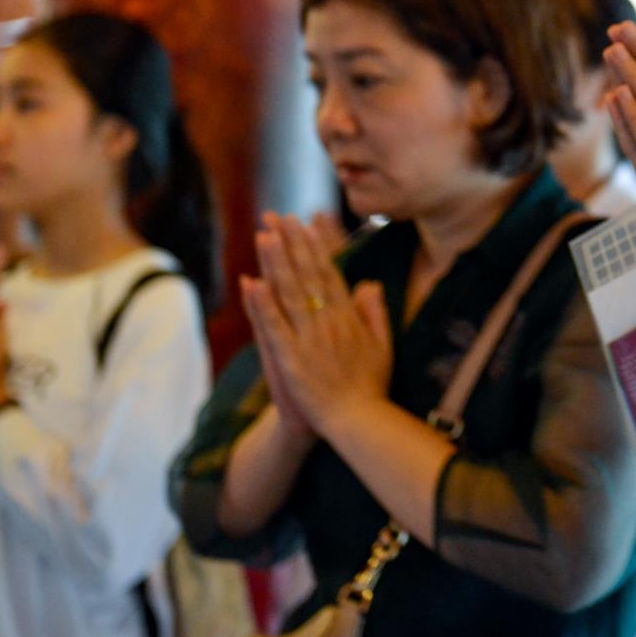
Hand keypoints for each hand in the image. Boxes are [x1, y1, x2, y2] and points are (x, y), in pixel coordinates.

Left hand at [241, 213, 390, 444]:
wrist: (359, 420)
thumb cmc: (371, 386)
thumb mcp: (384, 344)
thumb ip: (375, 312)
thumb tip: (369, 283)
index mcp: (349, 316)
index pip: (329, 272)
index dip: (316, 245)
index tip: (305, 223)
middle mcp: (329, 321)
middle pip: (307, 274)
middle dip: (292, 242)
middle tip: (278, 216)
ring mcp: (309, 338)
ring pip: (290, 292)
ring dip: (276, 261)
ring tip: (264, 234)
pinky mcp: (291, 358)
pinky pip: (275, 326)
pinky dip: (262, 304)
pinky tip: (251, 282)